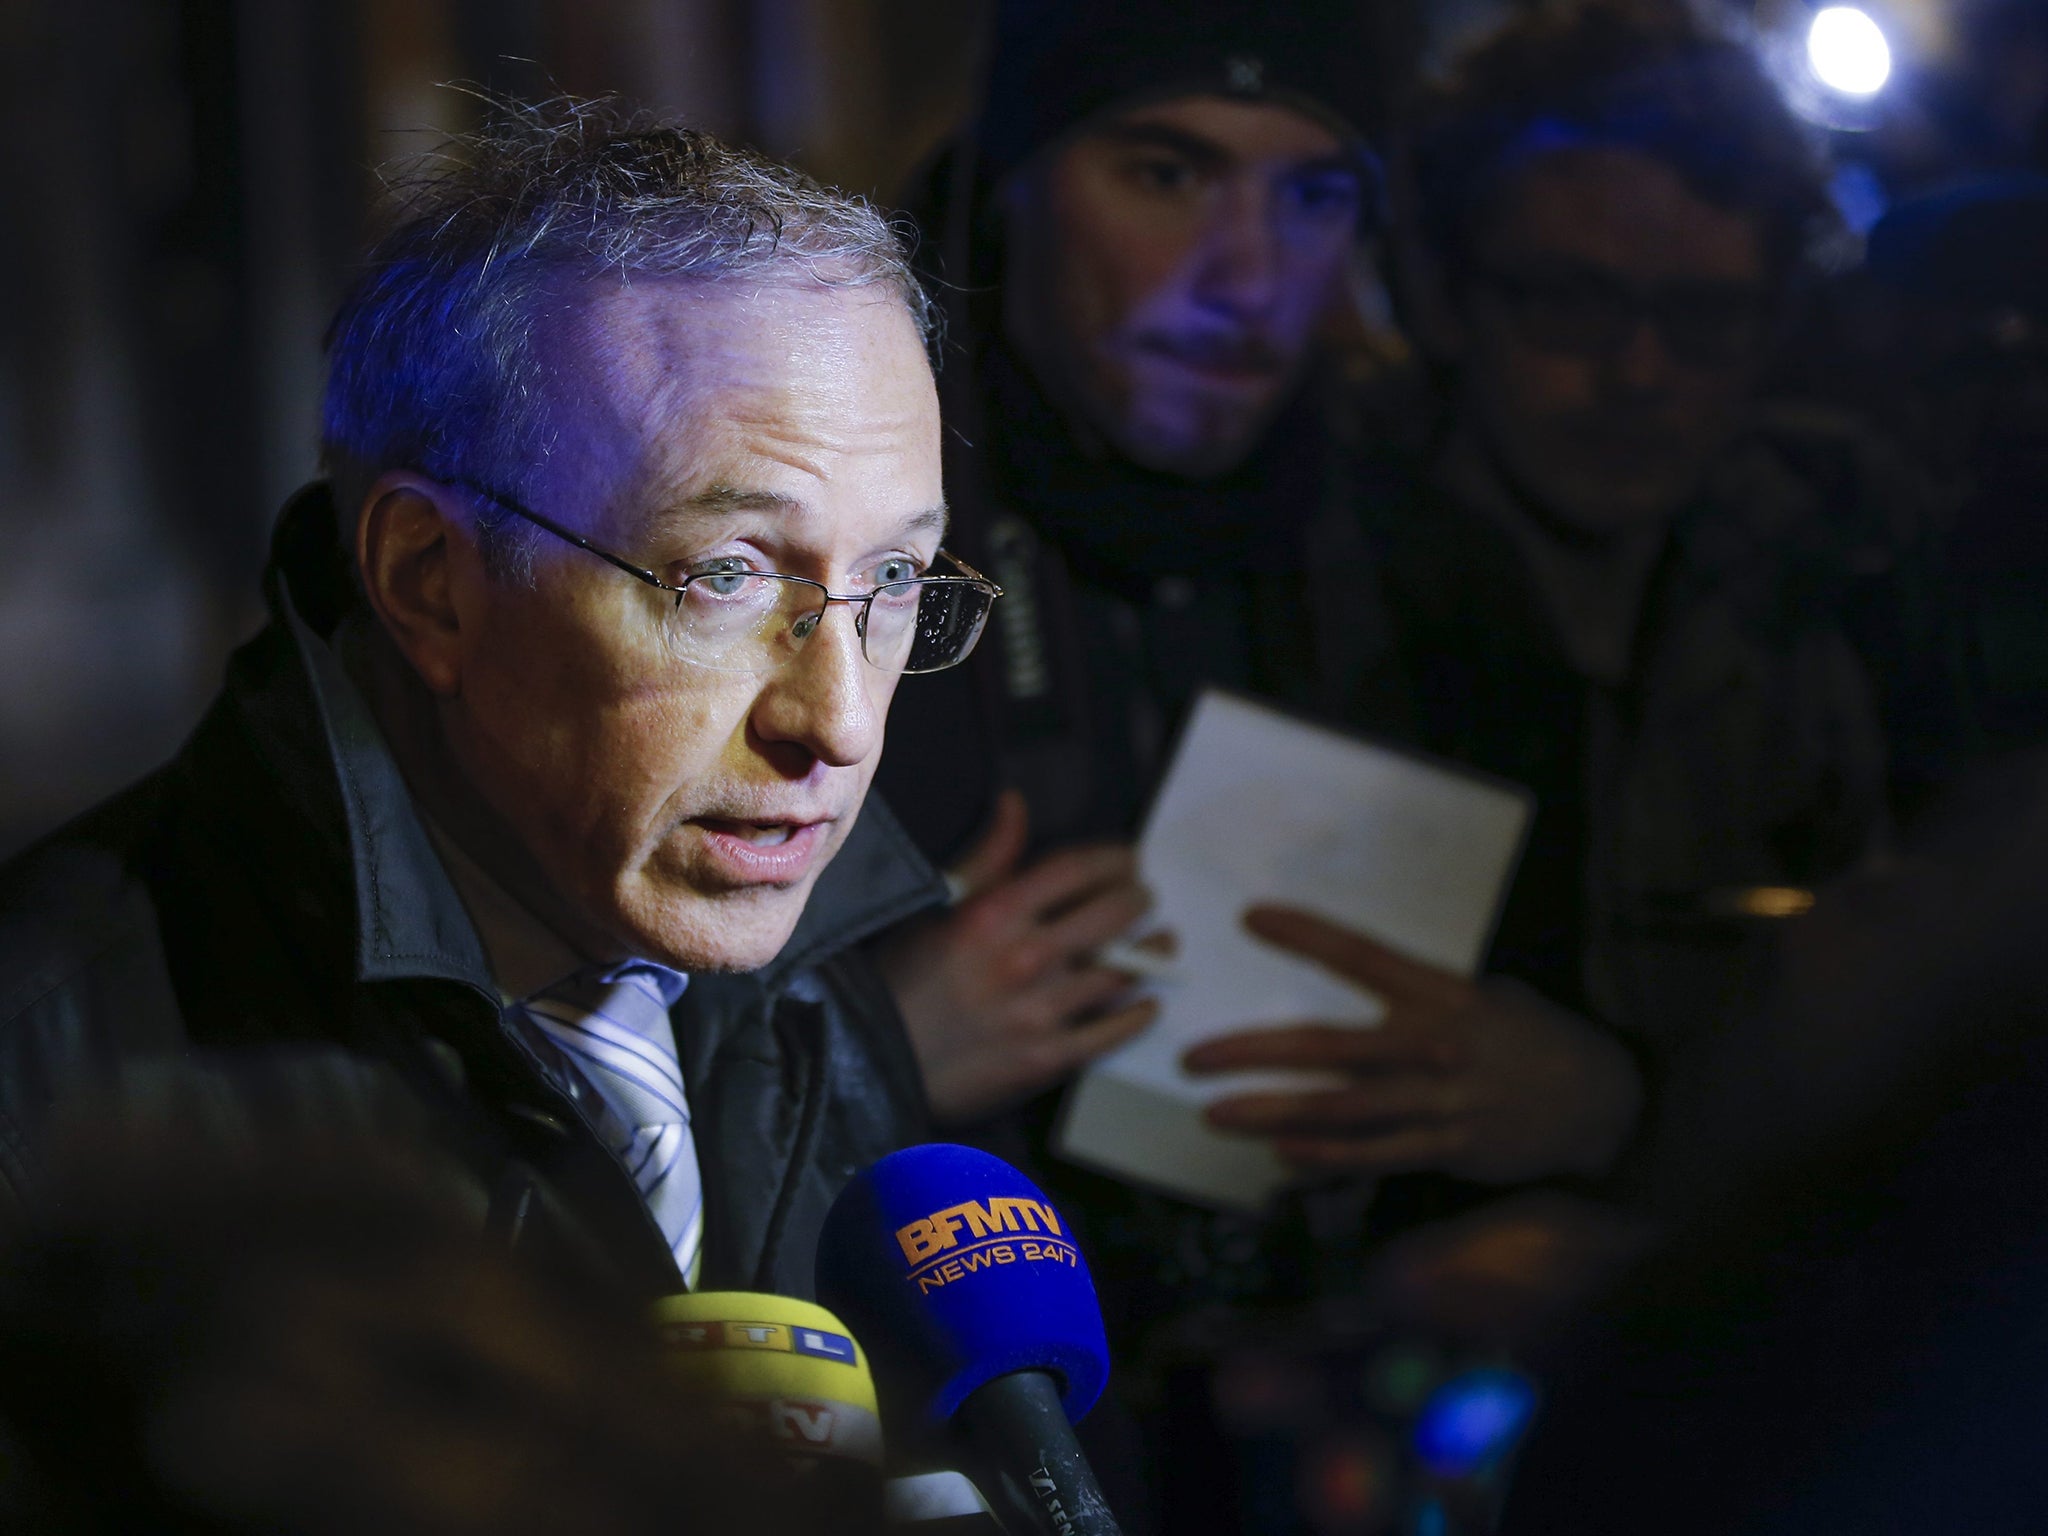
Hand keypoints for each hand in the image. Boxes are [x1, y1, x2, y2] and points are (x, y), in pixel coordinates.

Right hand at [878, 792, 1158, 1123]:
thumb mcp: (938, 906)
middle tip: (1144, 899)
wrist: (873, 1062)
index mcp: (996, 914)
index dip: (1114, 859)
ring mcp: (1039, 1010)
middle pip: (1114, 914)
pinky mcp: (1046, 1058)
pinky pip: (1112, 1031)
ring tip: (1161, 944)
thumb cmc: (902, 979)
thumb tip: (1016, 803)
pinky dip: (1139, 1013)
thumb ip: (989, 856)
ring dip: (1153, 952)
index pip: (1078, 869)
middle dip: (1139, 900)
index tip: (1127, 860)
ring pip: (1122, 971)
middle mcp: (1025, 957)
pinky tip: (1147, 1002)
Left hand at [1184, 905, 1641, 1182]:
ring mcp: (1437, 1103)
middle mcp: (1433, 1048)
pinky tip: (1279, 1151)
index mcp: (1444, 994)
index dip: (1307, 936)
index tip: (1252, 918)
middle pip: (1329, 1048)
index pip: (1364, 955)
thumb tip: (1352, 975)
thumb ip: (1420, 991)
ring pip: (1339, 1111)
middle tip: (1197, 1055)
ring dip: (1271, 1111)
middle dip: (1254, 1052)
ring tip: (1216, 1110)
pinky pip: (1373, 1155)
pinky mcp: (1444, 1148)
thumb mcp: (1484, 993)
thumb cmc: (1530, 1036)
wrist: (1600, 1102)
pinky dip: (1323, 1156)